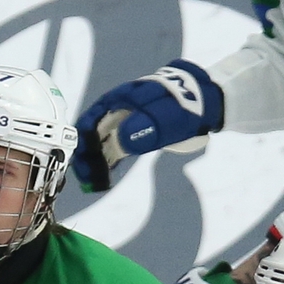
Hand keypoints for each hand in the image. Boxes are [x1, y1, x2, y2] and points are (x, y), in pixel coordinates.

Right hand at [70, 61, 223, 192]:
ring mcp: (123, 122)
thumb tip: (122, 140)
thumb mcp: (166, 117)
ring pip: (101, 143)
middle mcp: (115, 111)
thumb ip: (146, 126)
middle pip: (91, 134)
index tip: (84, 166)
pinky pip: (113, 148)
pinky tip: (105, 176)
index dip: (83, 144)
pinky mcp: (132, 133)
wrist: (200, 100)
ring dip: (96, 162)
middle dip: (86, 158)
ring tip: (94, 183)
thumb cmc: (181, 106)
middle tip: (89, 181)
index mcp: (118, 101)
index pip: (88, 123)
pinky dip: (108, 161)